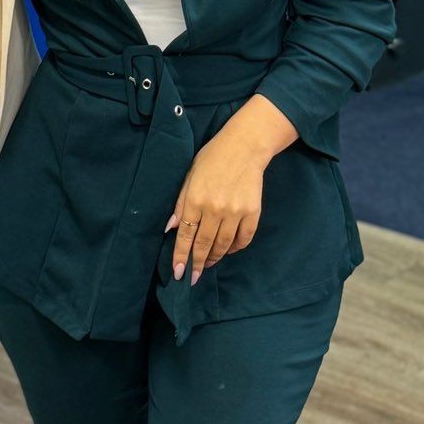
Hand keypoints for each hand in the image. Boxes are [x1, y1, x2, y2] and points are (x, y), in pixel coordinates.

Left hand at [166, 133, 265, 284]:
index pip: (185, 235)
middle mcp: (214, 208)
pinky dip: (235, 248)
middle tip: (193, 277)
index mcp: (195, 199)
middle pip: (204, 244)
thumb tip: (171, 229)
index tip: (178, 272)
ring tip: (208, 264)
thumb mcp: (189, 177)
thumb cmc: (212, 159)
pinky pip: (244, 238)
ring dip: (214, 258)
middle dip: (197, 264)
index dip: (181, 256)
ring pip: (223, 245)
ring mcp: (235, 211)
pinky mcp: (252, 212)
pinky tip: (228, 250)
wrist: (245, 146)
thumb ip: (180, 204)